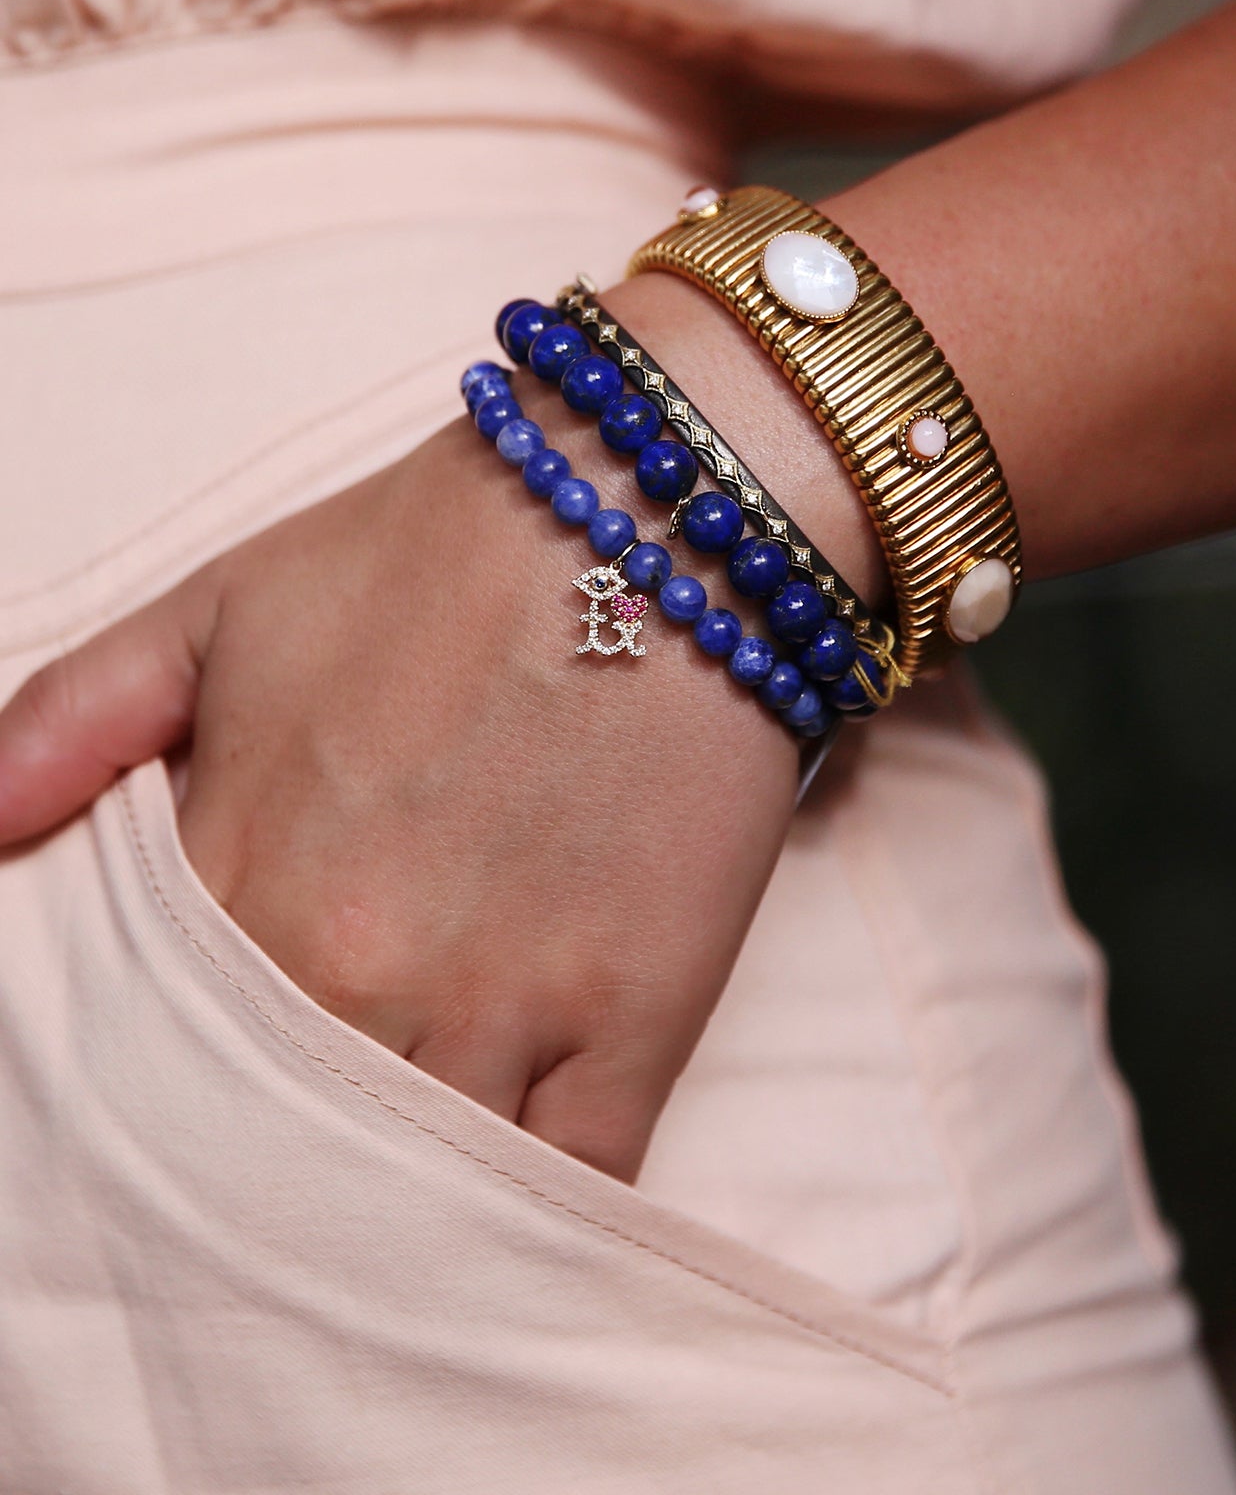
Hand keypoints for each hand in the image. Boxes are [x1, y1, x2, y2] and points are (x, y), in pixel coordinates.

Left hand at [0, 373, 800, 1183]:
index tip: (155, 1130)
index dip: (150, 1108)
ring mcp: (504, 1008)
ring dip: (382, 1222)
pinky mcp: (635, 1024)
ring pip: (409, 1197)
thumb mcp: (216, 604)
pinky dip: (522, 1226)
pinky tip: (489, 1227)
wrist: (655, 519)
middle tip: (252, 1196)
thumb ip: (70, 720)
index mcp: (244, 874)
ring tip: (361, 1227)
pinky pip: (567, 1190)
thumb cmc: (432, 554)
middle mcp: (359, 970)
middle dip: (253, 1186)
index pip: (150, 1068)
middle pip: (271, 1158)